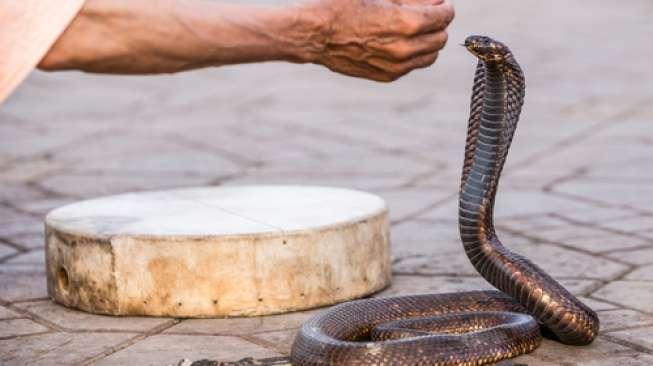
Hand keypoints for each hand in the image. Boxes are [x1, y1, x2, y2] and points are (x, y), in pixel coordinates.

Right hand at [300, 0, 453, 81]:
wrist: (315, 33)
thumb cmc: (344, 5)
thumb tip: (437, 2)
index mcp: (407, 23)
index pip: (444, 17)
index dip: (444, 7)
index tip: (438, 4)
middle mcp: (406, 48)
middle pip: (441, 38)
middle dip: (438, 25)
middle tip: (426, 16)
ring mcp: (397, 66)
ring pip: (431, 56)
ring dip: (428, 42)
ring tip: (413, 30)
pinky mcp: (387, 76)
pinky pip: (412, 66)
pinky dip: (413, 55)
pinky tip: (397, 42)